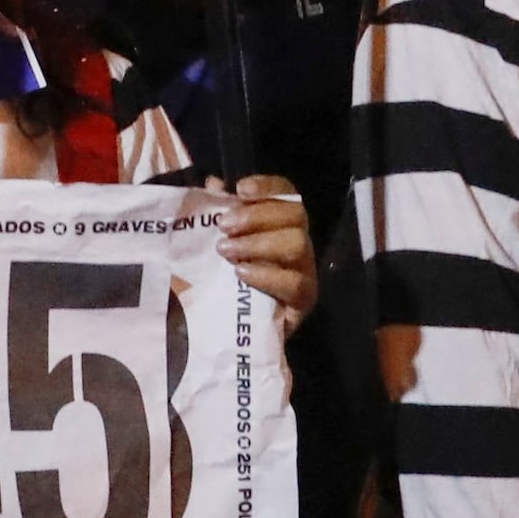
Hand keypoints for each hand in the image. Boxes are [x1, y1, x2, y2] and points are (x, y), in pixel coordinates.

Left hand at [213, 174, 316, 335]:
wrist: (233, 332)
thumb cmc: (225, 280)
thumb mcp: (216, 244)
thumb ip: (216, 214)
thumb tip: (213, 184)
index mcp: (281, 224)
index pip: (287, 194)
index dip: (268, 186)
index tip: (240, 189)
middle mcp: (299, 243)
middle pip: (295, 215)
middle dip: (257, 216)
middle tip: (224, 226)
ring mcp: (305, 272)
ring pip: (297, 244)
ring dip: (259, 243)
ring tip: (226, 251)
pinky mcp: (303, 302)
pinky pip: (294, 283)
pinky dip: (266, 275)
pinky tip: (241, 274)